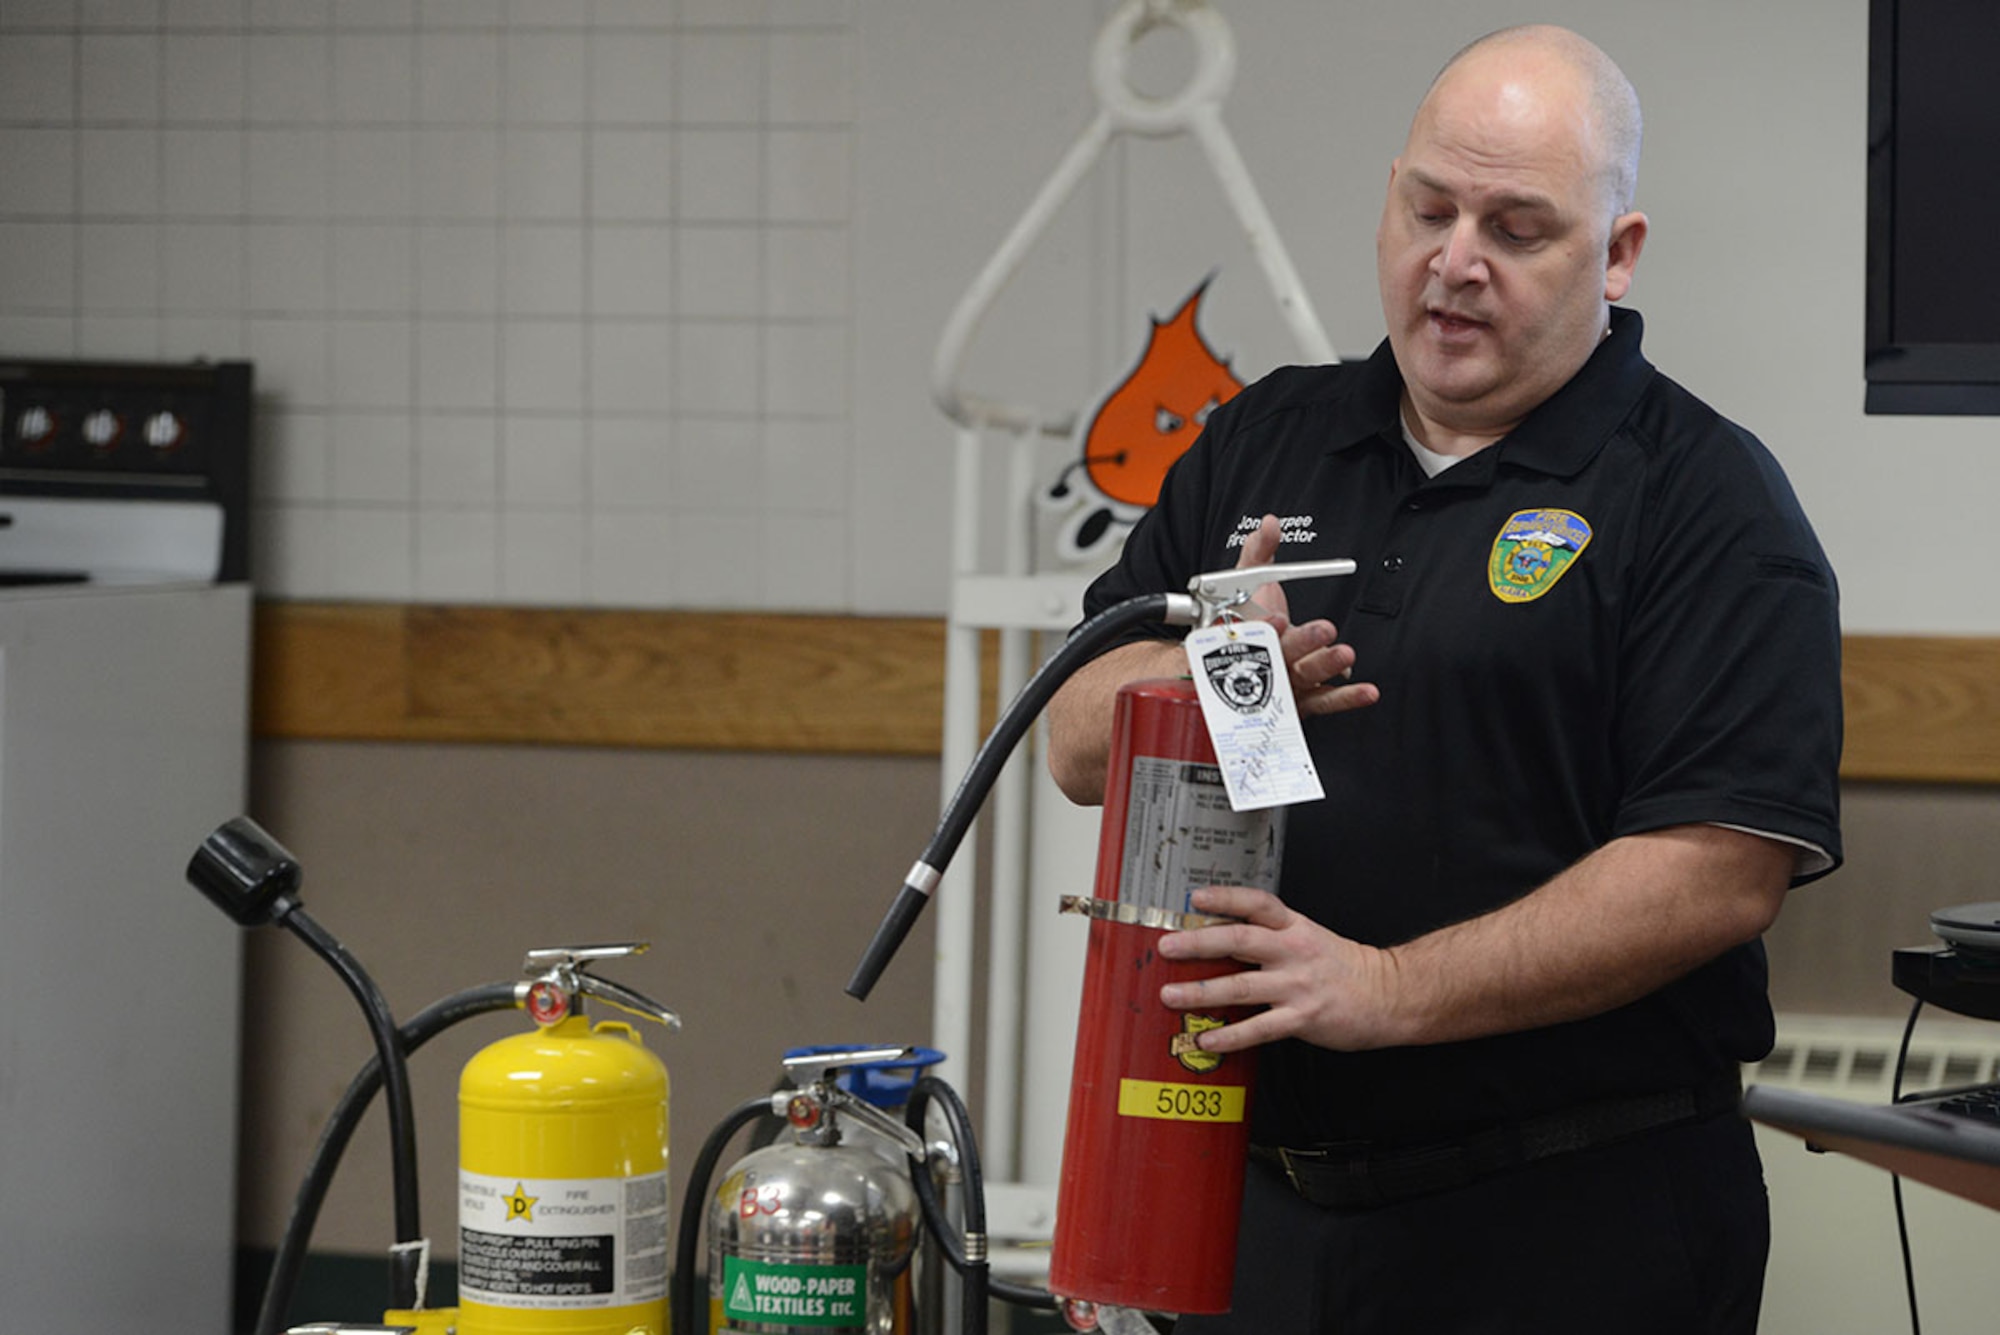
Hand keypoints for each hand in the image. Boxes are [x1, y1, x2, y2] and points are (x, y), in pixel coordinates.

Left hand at [1155, 885, 1403, 1053]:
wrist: (1388, 995)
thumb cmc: (1344, 967)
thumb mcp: (1309, 937)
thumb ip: (1270, 935)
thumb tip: (1220, 937)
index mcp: (1294, 927)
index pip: (1257, 904)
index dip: (1226, 898)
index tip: (1195, 897)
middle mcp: (1293, 952)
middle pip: (1240, 941)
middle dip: (1198, 943)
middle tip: (1167, 946)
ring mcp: (1297, 986)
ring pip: (1241, 986)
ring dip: (1202, 991)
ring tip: (1171, 996)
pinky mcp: (1302, 1018)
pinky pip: (1259, 1028)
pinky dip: (1230, 1035)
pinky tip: (1207, 1038)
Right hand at [1233, 514, 1377, 717]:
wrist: (1239, 665)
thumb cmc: (1243, 620)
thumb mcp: (1245, 581)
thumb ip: (1258, 552)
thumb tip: (1270, 523)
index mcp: (1242, 635)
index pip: (1248, 634)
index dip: (1262, 628)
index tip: (1276, 618)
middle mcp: (1261, 662)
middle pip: (1279, 656)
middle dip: (1302, 643)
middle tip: (1323, 630)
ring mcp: (1282, 684)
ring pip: (1304, 677)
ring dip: (1325, 665)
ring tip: (1345, 654)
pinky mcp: (1303, 701)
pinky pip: (1325, 701)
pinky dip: (1346, 697)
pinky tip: (1367, 691)